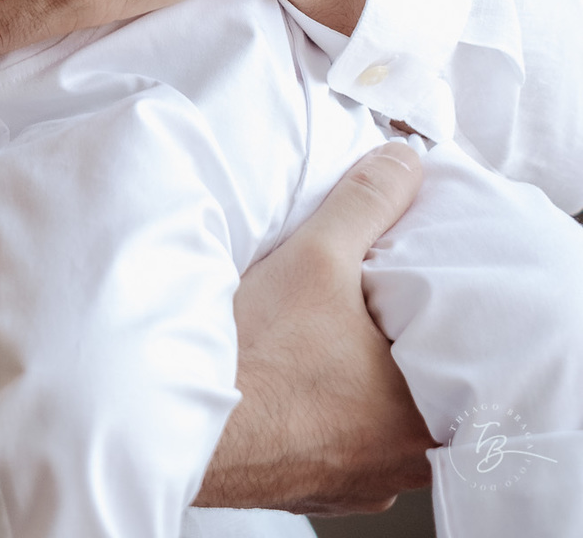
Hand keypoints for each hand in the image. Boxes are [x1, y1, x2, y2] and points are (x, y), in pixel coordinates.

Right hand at [195, 142, 432, 513]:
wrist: (174, 420)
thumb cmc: (256, 355)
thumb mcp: (316, 257)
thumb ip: (368, 204)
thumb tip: (406, 161)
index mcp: (423, 418)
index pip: (473, 373)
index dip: (461, 332)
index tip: (439, 302)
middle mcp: (399, 465)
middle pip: (434, 402)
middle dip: (416, 356)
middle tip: (400, 313)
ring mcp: (357, 483)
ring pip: (389, 428)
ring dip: (376, 389)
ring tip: (356, 341)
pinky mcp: (316, 487)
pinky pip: (347, 447)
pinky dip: (338, 413)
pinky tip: (314, 379)